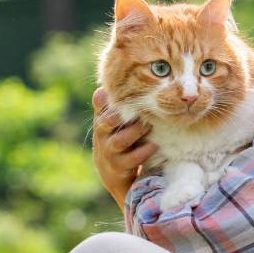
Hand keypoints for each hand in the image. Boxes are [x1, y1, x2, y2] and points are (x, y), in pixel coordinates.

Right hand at [92, 87, 157, 209]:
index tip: (121, 89)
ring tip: (148, 126)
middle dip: (120, 115)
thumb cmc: (119, 138)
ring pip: (118, 141)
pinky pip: (131, 159)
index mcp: (102, 118)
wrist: (112, 174)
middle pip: (105, 121)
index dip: (107, 95)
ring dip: (135, 133)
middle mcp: (102, 134)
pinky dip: (143, 151)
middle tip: (138, 109)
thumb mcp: (116, 120)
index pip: (99, 102)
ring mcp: (109, 152)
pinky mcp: (119, 167)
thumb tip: (137, 78)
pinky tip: (154, 145)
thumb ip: (121, 102)